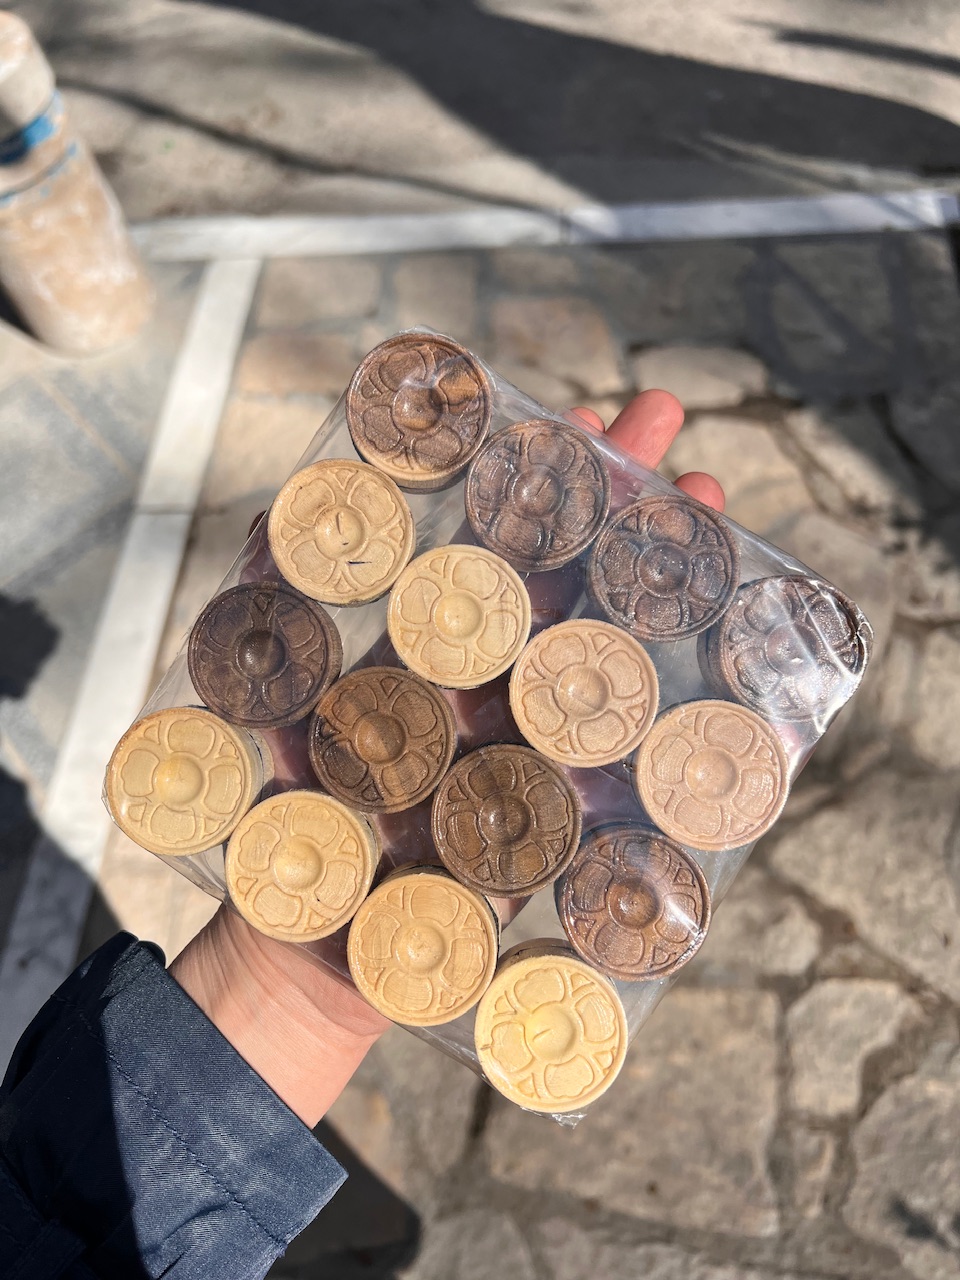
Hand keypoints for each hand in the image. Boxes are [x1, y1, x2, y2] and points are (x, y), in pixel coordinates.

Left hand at [170, 390, 723, 1127]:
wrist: (320, 950)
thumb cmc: (290, 829)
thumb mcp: (269, 715)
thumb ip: (273, 628)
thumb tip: (273, 517)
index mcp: (435, 654)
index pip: (498, 549)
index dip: (539, 484)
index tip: (581, 418)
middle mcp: (496, 684)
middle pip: (567, 575)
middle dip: (615, 497)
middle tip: (666, 423)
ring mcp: (540, 741)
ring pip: (611, 645)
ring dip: (660, 573)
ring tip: (709, 503)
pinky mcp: (569, 812)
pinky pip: (635, 753)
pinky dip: (686, 707)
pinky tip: (732, 652)